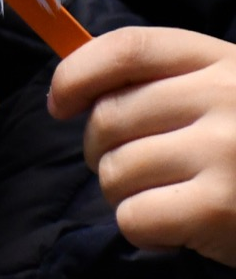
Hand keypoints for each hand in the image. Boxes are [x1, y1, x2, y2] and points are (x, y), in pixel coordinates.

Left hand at [51, 28, 235, 266]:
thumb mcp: (225, 96)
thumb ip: (163, 84)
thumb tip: (69, 92)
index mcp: (224, 61)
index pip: (127, 48)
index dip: (76, 74)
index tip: (60, 104)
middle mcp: (226, 98)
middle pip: (110, 117)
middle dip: (101, 150)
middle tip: (133, 168)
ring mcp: (225, 152)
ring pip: (115, 171)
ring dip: (124, 193)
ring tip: (166, 196)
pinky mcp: (220, 208)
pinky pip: (133, 217)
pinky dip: (144, 230)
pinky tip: (179, 227)